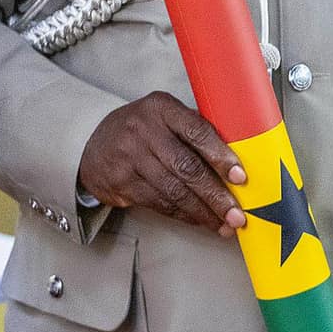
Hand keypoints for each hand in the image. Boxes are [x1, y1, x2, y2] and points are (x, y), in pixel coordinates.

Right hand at [76, 91, 247, 236]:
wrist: (92, 144)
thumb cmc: (140, 129)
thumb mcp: (163, 115)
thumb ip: (193, 128)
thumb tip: (236, 156)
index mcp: (161, 107)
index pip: (196, 131)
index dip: (220, 155)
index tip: (240, 176)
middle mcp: (144, 130)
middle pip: (187, 167)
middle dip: (216, 194)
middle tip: (236, 213)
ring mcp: (131, 158)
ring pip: (175, 191)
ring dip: (203, 212)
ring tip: (223, 224)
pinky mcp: (123, 183)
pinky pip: (160, 203)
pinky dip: (184, 215)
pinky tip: (200, 220)